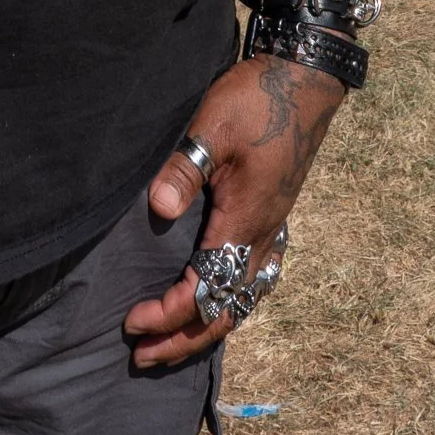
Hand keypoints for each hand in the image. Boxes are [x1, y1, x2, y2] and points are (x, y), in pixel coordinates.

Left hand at [124, 54, 342, 367]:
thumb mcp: (211, 126)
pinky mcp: (274, 213)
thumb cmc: (256, 100)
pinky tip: (218, 295)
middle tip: (143, 355)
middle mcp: (262, 235)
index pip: (204, 291)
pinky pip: (254, 276)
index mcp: (244, 222)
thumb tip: (158, 210)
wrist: (303, 78)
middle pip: (226, 310)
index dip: (167, 314)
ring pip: (243, 298)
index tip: (131, 322)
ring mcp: (272, 226)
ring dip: (207, 324)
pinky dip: (231, 299)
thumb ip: (184, 171)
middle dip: (184, 338)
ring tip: (174, 339)